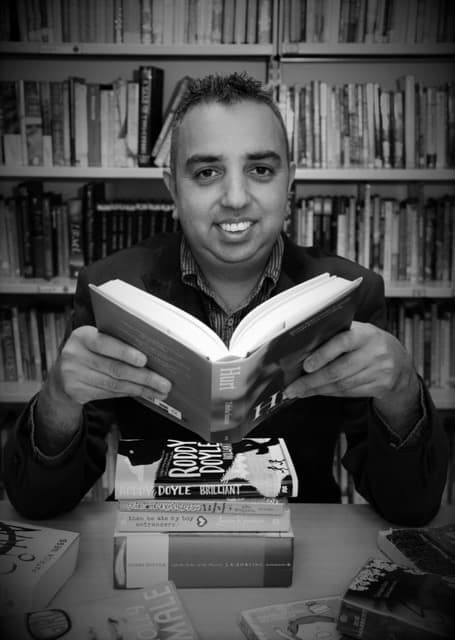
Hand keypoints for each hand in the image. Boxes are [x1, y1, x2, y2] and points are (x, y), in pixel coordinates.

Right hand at [50, 325, 171, 406]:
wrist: (62, 375)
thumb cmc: (89, 352)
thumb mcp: (95, 341)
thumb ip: (115, 343)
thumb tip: (151, 354)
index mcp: (82, 336)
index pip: (105, 344)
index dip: (125, 353)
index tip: (145, 360)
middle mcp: (74, 355)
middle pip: (114, 369)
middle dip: (143, 377)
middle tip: (164, 383)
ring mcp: (73, 376)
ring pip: (115, 385)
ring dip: (141, 389)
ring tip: (160, 391)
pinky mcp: (77, 392)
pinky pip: (109, 394)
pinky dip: (130, 393)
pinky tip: (144, 393)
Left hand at [284, 321, 418, 401]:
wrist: (400, 361)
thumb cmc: (369, 342)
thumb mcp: (358, 332)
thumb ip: (337, 336)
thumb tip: (304, 347)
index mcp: (366, 334)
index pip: (343, 342)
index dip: (323, 354)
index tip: (306, 366)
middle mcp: (374, 353)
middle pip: (339, 371)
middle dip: (312, 381)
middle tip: (293, 388)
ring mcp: (379, 371)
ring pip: (342, 385)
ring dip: (317, 390)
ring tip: (299, 392)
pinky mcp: (380, 387)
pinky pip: (349, 393)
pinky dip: (329, 393)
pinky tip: (317, 392)